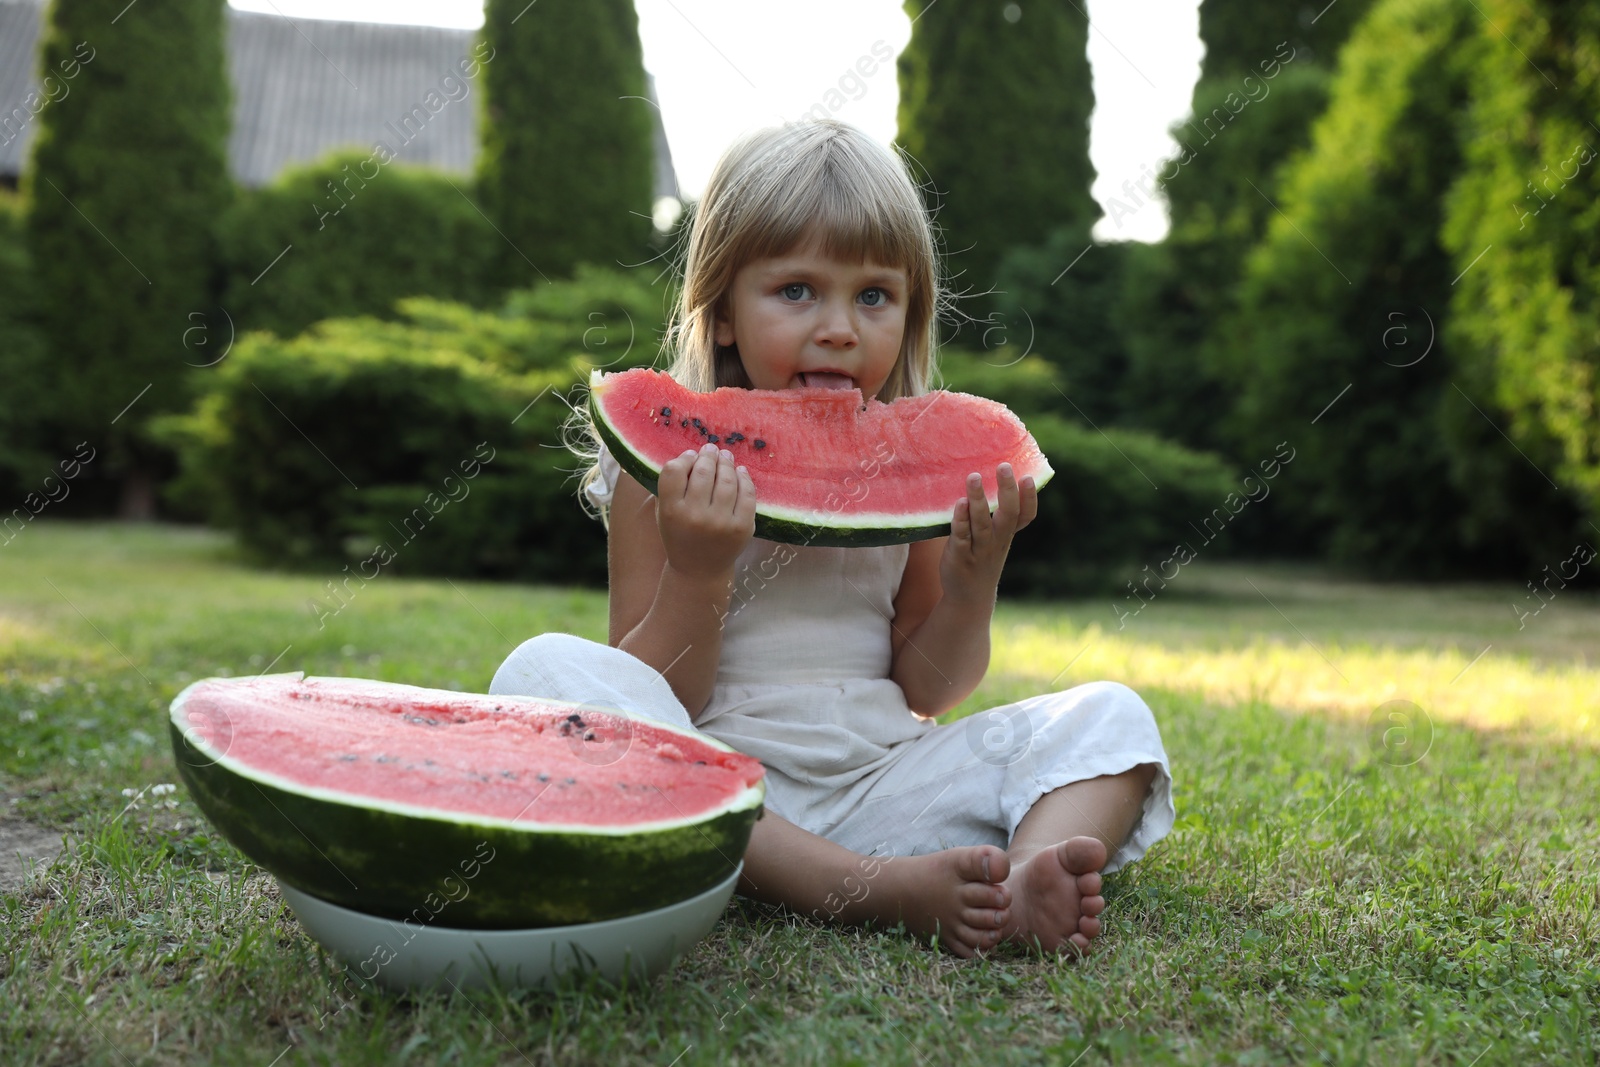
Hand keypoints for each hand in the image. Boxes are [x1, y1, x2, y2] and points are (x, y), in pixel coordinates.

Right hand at [656, 443, 755, 582]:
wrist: (699, 569)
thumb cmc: (680, 535)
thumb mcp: (665, 513)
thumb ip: (671, 486)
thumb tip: (693, 454)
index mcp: (672, 511)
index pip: (674, 471)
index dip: (684, 459)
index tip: (691, 456)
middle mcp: (695, 516)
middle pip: (704, 471)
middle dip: (709, 456)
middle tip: (711, 449)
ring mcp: (721, 522)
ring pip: (727, 480)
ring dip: (727, 463)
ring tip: (725, 457)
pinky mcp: (742, 527)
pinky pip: (747, 494)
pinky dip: (744, 478)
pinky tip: (740, 472)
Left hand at [940, 463, 1037, 603]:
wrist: (969, 596)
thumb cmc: (982, 556)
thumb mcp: (995, 538)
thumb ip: (995, 514)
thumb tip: (987, 475)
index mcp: (1007, 533)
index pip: (1026, 516)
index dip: (1030, 498)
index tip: (1028, 477)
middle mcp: (997, 540)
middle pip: (1008, 514)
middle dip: (1007, 490)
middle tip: (1004, 467)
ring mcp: (980, 549)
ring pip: (982, 523)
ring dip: (978, 500)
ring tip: (974, 477)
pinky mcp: (960, 556)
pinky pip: (962, 536)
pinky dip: (961, 519)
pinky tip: (959, 503)